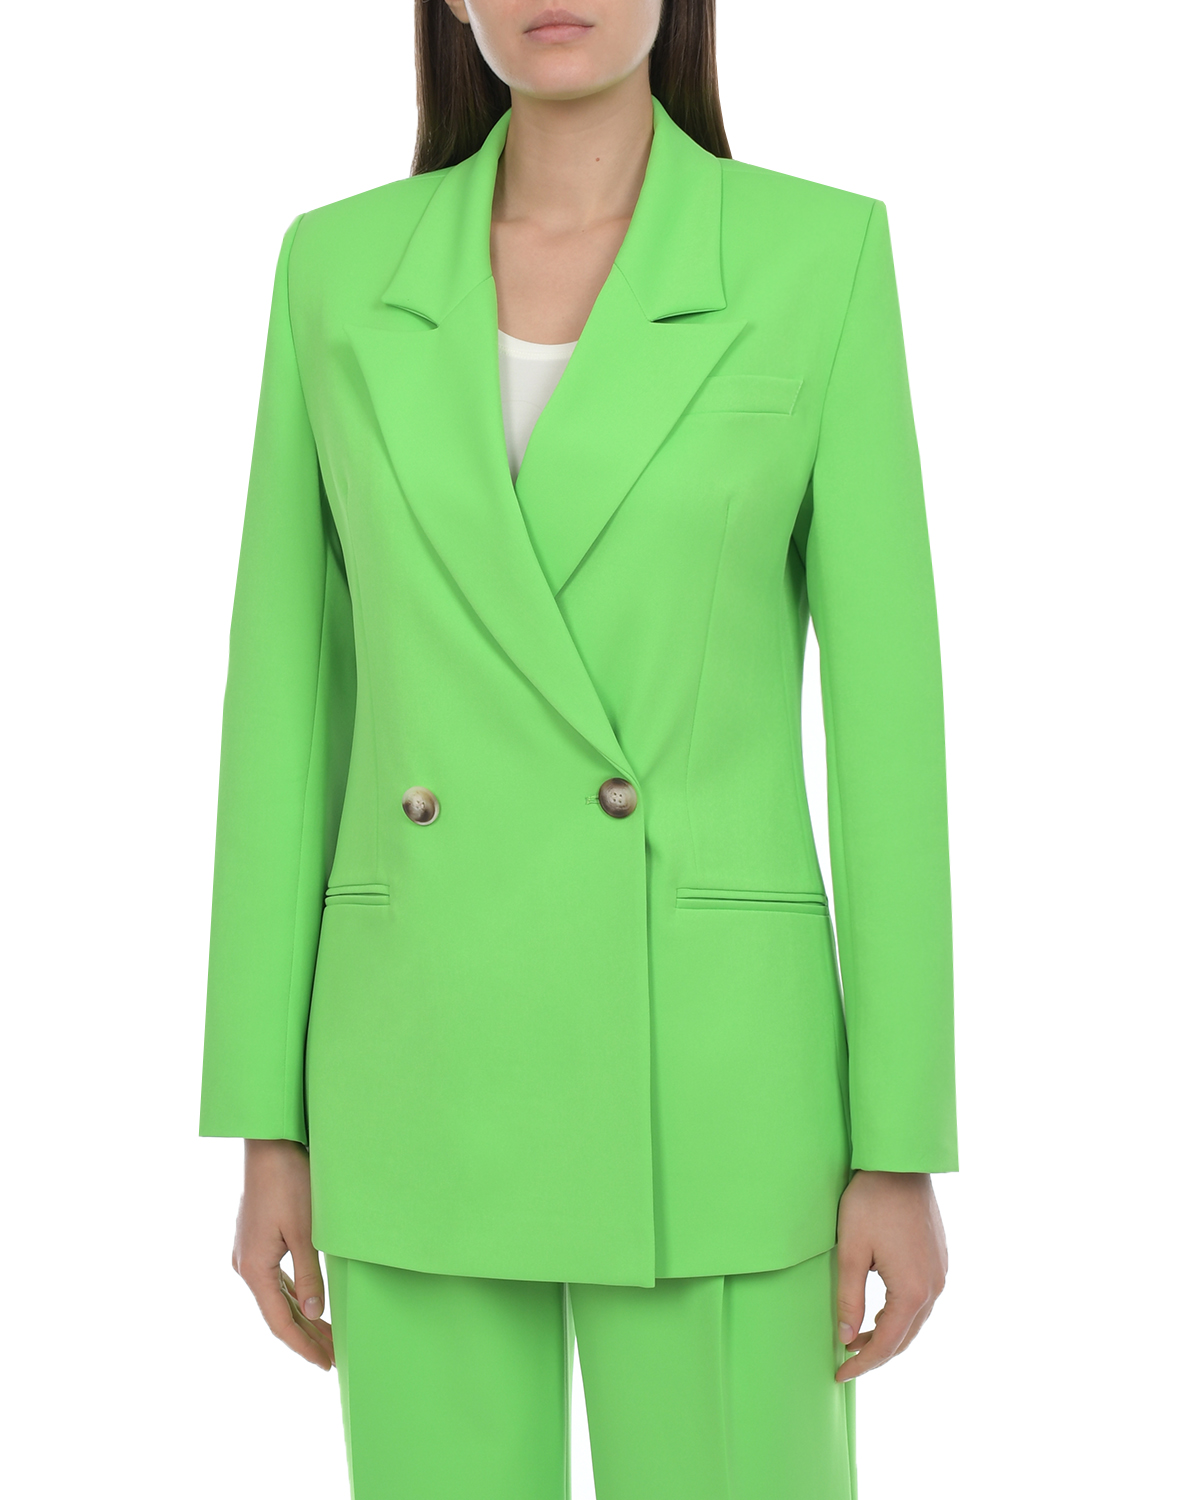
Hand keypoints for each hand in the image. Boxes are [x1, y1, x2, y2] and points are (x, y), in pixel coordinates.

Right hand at [231, 1138, 334, 1369]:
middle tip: (333, 1357)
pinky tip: (306, 1304)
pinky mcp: (254, 1241)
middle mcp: (245, 1266)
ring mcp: (247, 1254)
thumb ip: (309, 1276)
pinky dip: (291, 1296)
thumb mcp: (306, 1232)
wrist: (269, 1146)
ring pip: (275, 1297)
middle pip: (277, 1313)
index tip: (326, 1364)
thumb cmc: (289, 1183)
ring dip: (299, 1318)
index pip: (280, 1322)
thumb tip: (313, 1315)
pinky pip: (274, 1280)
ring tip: (326, 1336)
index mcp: (254, 1269)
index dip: (303, 1346)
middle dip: (305, 1336)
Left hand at [834, 1170, 946, 1381]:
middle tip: (846, 1362)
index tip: (840, 1374)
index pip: (887, 1343)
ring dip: (888, 1334)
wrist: (900, 1164)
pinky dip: (900, 1314)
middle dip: (876, 1353)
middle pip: (906, 1337)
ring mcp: (940, 1273)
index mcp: (912, 1291)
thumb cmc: (871, 1203)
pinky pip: (921, 1300)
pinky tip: (879, 1311)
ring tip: (857, 1339)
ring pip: (915, 1320)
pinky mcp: (938, 1259)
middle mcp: (934, 1287)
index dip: (863, 1363)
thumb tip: (846, 1338)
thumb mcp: (851, 1251)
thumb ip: (848, 1299)